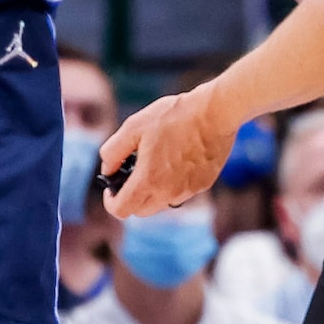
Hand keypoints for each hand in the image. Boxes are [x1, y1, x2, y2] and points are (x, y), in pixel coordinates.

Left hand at [101, 85, 231, 218]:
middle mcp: (168, 192)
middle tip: (132, 173)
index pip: (122, 210)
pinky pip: (181, 192)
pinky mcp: (203, 185)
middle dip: (131, 197)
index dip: (111, 202)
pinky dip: (173, 183)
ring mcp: (188, 191)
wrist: (215, 112)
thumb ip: (113, 151)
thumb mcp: (134, 127)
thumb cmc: (174, 116)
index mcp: (148, 180)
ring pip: (162, 203)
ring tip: (157, 161)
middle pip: (141, 211)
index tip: (112, 188)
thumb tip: (107, 169)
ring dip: (153, 190)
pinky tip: (178, 158)